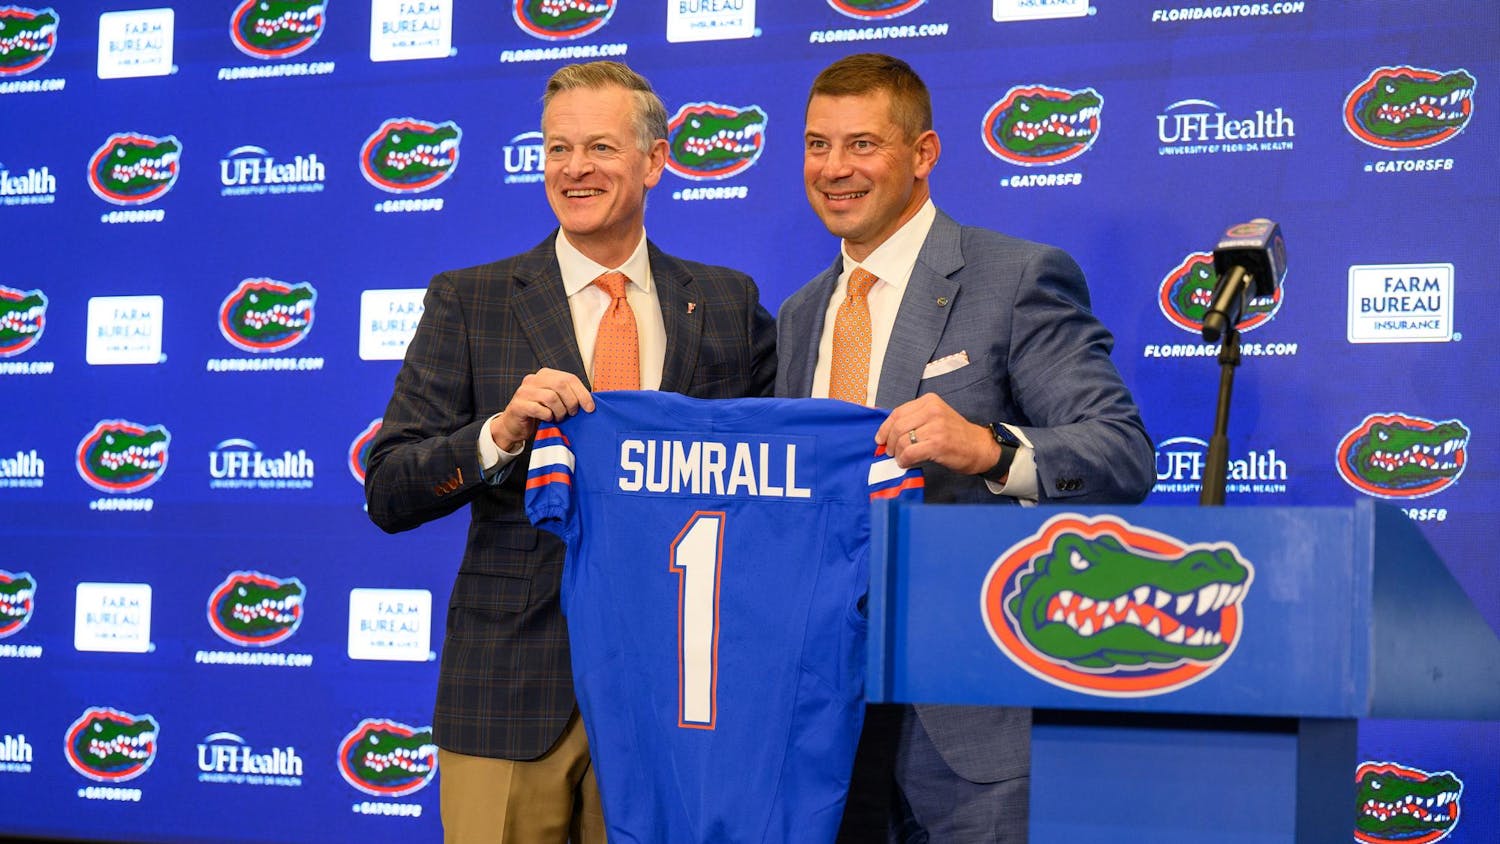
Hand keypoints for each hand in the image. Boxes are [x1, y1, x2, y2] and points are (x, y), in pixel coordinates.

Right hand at [489, 368, 593, 451]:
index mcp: (545, 375)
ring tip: (559, 418)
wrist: (514, 426)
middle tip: (572, 414)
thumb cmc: (539, 414)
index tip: (590, 408)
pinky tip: (548, 419)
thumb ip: (568, 396)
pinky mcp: (518, 405)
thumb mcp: (555, 401)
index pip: (569, 378)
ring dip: (560, 411)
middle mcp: (533, 379)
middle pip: (561, 385)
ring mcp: (524, 391)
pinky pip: (539, 409)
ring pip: (551, 397)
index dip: (582, 393)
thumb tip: (589, 402)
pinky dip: (547, 416)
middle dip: (571, 402)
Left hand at [875, 394, 1001, 474]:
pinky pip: (910, 453)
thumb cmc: (955, 435)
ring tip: (901, 458)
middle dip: (889, 442)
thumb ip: (915, 419)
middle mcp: (932, 410)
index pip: (897, 413)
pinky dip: (904, 460)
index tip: (881, 439)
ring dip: (897, 453)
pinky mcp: (937, 444)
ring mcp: (936, 427)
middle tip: (890, 452)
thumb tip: (887, 432)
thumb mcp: (936, 417)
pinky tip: (907, 463)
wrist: (980, 448)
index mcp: (930, 401)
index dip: (885, 428)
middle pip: (897, 426)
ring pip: (902, 440)